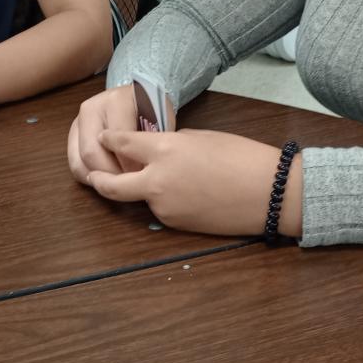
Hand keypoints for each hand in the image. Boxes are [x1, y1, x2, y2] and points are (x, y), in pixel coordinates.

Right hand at [67, 84, 148, 179]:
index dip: (130, 164)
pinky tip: (107, 180)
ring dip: (99, 178)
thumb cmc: (150, 112)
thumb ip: (151, 141)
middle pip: (92, 152)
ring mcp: (77, 123)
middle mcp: (91, 109)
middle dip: (111, 175)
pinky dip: (90, 178)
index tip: (143, 176)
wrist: (136, 99)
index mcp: (115, 101)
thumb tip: (144, 170)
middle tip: (129, 185)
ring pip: (79, 162)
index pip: (118, 140)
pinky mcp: (72, 137)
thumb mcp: (159, 120)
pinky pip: (75, 165)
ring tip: (119, 183)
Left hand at [85, 129, 302, 237]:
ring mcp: (163, 206)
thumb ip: (169, 145)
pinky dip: (164, 201)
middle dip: (97, 179)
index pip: (122, 143)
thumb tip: (153, 153)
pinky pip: (159, 210)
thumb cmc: (242, 157)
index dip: (109, 140)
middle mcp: (156, 181)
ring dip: (141, 190)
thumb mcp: (200, 139)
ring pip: (138, 197)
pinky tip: (186, 194)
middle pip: (110, 184)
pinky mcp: (174, 224)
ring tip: (165, 179)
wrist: (269, 193)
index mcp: (164, 150)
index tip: (103, 138)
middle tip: (93, 175)